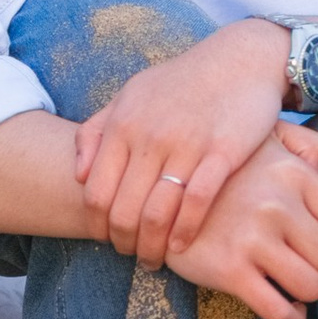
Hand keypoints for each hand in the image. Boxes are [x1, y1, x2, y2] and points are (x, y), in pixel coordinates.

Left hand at [75, 18, 304, 263]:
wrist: (239, 59)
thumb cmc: (181, 82)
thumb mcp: (132, 94)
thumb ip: (97, 130)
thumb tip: (78, 174)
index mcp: (122, 124)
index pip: (95, 192)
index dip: (97, 225)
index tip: (107, 239)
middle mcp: (149, 136)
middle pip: (123, 211)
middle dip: (123, 243)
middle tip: (131, 255)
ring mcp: (186, 145)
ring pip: (157, 214)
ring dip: (151, 247)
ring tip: (154, 259)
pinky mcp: (223, 153)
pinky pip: (197, 204)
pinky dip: (185, 233)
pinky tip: (183, 247)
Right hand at [165, 134, 317, 318]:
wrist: (156, 190)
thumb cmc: (221, 168)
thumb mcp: (262, 140)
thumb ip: (303, 145)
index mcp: (293, 174)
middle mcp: (278, 205)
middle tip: (305, 265)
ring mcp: (253, 239)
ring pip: (312, 288)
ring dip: (305, 294)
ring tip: (292, 286)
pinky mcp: (229, 270)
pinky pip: (279, 311)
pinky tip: (286, 312)